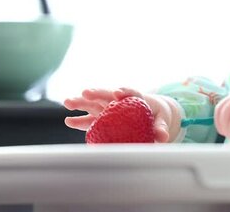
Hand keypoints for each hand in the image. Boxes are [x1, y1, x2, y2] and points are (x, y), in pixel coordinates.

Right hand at [64, 88, 181, 142]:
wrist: (151, 113)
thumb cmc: (157, 115)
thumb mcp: (161, 120)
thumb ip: (160, 128)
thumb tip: (162, 137)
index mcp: (136, 97)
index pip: (130, 92)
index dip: (124, 91)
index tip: (117, 93)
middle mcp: (119, 100)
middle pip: (106, 94)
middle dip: (96, 93)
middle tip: (85, 93)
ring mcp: (109, 108)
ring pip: (94, 103)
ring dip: (81, 102)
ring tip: (68, 102)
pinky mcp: (103, 117)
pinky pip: (91, 119)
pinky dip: (80, 120)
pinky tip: (69, 121)